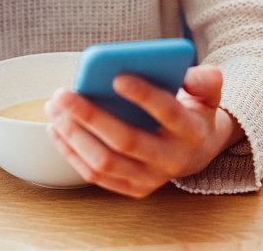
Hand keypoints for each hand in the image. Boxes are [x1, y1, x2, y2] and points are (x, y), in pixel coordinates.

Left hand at [45, 64, 237, 197]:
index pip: (168, 112)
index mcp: (191, 131)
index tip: (116, 76)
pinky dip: (72, 152)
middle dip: (91, 116)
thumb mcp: (207, 91)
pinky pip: (96, 175)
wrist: (198, 150)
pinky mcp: (132, 188)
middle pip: (126, 140)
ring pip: (105, 162)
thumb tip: (186, 73)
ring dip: (74, 135)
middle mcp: (171, 160)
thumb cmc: (193, 110)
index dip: (143, 95)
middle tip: (64, 94)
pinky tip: (56, 128)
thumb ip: (204, 78)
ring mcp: (150, 179)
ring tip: (55, 108)